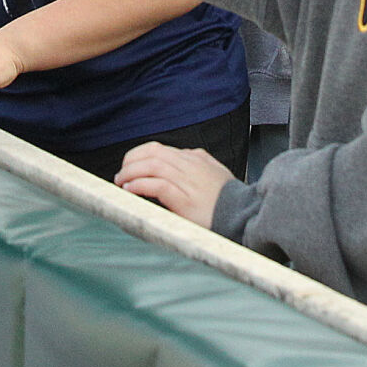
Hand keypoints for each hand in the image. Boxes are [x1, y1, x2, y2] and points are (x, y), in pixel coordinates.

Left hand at [114, 142, 233, 224]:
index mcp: (196, 158)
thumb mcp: (216, 173)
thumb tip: (182, 156)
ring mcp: (188, 181)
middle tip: (120, 175)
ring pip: (152, 165)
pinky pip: (157, 185)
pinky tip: (130, 190)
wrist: (245, 217)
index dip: (139, 156)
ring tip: (121, 182)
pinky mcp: (185, 199)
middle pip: (152, 153)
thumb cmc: (230, 201)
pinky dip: (140, 185)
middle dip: (131, 161)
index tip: (129, 167)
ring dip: (131, 172)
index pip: (159, 149)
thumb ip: (198, 163)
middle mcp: (190, 165)